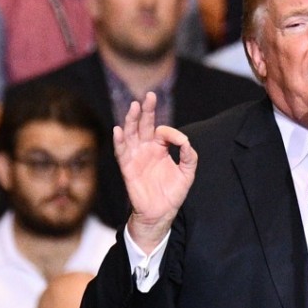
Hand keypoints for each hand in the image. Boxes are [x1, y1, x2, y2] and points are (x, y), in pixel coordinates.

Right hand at [115, 92, 197, 251]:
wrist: (161, 212)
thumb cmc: (173, 193)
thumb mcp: (187, 173)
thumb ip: (189, 156)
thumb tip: (185, 141)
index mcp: (159, 148)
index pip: (162, 131)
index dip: (170, 133)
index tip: (179, 142)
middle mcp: (145, 149)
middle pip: (144, 125)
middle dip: (146, 110)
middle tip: (149, 95)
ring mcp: (135, 157)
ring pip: (131, 134)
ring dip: (131, 120)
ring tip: (134, 106)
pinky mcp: (127, 168)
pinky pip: (122, 152)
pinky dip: (119, 141)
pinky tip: (119, 129)